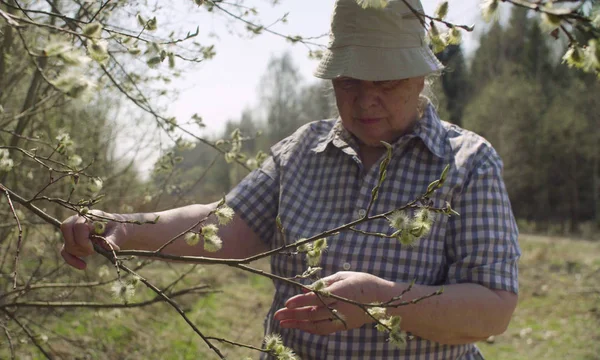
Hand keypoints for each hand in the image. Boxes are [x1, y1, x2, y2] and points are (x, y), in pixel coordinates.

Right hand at [60, 210, 128, 269]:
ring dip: (78, 252)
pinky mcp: (72, 241)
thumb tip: (111, 248)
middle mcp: (79, 220)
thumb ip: (112, 239)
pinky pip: (65, 251)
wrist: (116, 231)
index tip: (92, 249)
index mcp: (91, 216)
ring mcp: (73, 230)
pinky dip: (72, 260)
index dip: (82, 240)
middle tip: (91, 251)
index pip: (78, 226)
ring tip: (92, 252)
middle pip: (66, 229)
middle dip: (77, 245)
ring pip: (66, 242)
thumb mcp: (118, 233)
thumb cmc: (117, 229)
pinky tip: (83, 266)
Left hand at [274, 271, 392, 334]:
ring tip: (283, 322)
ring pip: (316, 324)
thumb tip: (305, 289)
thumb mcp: (342, 276)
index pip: (317, 298)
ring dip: (298, 324)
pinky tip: (298, 325)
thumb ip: (323, 283)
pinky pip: (323, 329)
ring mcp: (343, 318)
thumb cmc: (361, 282)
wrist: (384, 299)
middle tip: (277, 315)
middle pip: (313, 313)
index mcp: (342, 291)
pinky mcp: (344, 326)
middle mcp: (341, 307)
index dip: (301, 301)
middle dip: (294, 315)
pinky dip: (309, 328)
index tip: (287, 303)